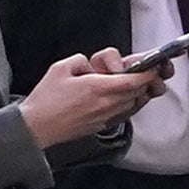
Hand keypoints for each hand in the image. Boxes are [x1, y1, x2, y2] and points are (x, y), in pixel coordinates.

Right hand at [21, 50, 156, 148]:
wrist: (37, 128)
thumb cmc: (46, 100)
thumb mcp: (60, 68)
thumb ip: (81, 61)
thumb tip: (91, 65)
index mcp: (98, 88)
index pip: (134, 80)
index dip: (147, 72)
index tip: (151, 66)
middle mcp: (107, 104)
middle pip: (138, 92)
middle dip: (142, 81)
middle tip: (139, 72)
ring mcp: (106, 117)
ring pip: (133, 103)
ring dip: (135, 92)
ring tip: (128, 83)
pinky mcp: (103, 126)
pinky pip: (124, 113)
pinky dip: (127, 104)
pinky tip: (119, 98)